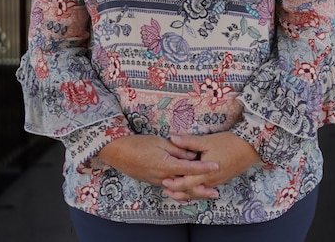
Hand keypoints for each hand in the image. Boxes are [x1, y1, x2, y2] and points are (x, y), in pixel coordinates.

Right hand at [96, 135, 218, 187]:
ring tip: (205, 193)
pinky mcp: (154, 182)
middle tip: (215, 191)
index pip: (190, 167)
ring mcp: (158, 181)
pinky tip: (187, 193)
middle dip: (201, 188)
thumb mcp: (160, 142)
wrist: (118, 153)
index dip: (204, 167)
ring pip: (178, 188)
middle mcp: (164, 176)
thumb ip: (177, 149)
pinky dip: (180, 190)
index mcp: (166, 164)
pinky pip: (170, 188)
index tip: (216, 166)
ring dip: (192, 190)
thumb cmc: (138, 144)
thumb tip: (192, 154)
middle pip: (186, 184)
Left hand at [161, 132, 259, 201]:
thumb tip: (172, 138)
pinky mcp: (222, 179)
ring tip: (176, 191)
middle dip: (178, 191)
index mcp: (205, 172)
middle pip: (191, 191)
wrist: (250, 147)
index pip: (185, 183)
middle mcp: (210, 180)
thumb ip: (189, 141)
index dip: (173, 183)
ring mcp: (217, 181)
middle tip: (165, 189)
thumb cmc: (229, 143)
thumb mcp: (207, 141)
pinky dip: (197, 189)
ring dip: (187, 192)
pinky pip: (206, 188)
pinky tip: (193, 186)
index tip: (163, 180)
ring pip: (199, 191)